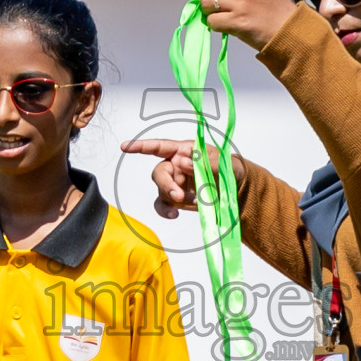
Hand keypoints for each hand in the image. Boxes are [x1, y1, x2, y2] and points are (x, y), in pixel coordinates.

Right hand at [118, 138, 246, 219]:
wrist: (235, 188)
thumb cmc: (227, 168)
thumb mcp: (222, 161)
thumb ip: (203, 161)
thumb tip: (183, 161)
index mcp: (184, 151)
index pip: (160, 146)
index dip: (141, 146)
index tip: (125, 147)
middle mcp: (175, 166)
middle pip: (160, 172)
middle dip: (166, 183)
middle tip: (178, 194)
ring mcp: (175, 184)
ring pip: (161, 189)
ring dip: (170, 196)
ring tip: (186, 201)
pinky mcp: (177, 200)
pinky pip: (163, 205)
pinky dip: (165, 210)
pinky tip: (174, 214)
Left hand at [184, 0, 297, 52]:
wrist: (289, 29)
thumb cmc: (273, 10)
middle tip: (214, 3)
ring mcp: (239, 3)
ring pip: (205, 3)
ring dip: (210, 12)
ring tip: (226, 17)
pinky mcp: (237, 21)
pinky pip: (212, 22)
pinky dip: (216, 26)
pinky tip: (229, 27)